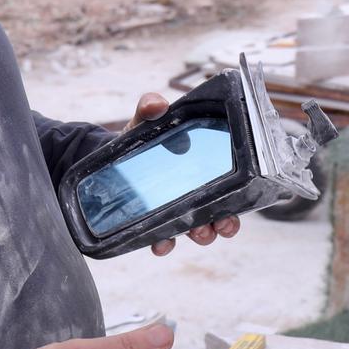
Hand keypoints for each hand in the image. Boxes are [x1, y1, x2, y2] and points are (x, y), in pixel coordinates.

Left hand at [123, 92, 244, 255]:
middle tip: (222, 224)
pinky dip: (164, 244)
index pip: (229, 185)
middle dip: (224, 223)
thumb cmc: (139, 137)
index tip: (240, 204)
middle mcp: (193, 193)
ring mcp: (174, 210)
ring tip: (196, 232)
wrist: (107, 156)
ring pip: (196, 230)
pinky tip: (160, 243)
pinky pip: (163, 239)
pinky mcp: (153, 222)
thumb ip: (149, 107)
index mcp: (201, 168)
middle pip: (218, 214)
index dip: (239, 198)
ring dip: (201, 235)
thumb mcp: (145, 120)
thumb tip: (157, 105)